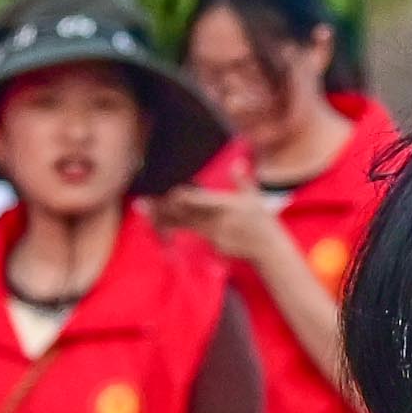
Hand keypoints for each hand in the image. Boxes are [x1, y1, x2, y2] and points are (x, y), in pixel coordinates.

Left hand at [154, 180, 285, 269]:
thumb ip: (243, 181)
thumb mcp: (255, 197)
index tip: (169, 192)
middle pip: (186, 214)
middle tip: (143, 203)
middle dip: (164, 209)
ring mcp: (214, 236)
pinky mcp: (213, 246)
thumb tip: (239, 163)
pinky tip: (163, 226)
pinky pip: (195, 236)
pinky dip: (182, 231)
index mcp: (227, 205)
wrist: (268, 249)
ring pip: (186, 225)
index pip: (200, 201)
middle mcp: (218, 221)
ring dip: (165, 220)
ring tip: (147, 212)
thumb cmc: (262, 220)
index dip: (183, 198)